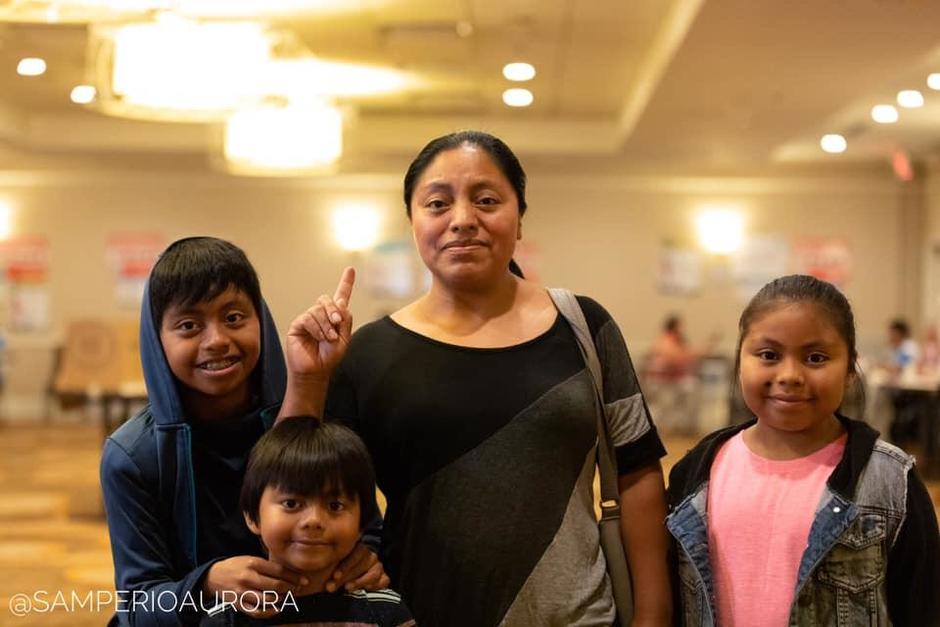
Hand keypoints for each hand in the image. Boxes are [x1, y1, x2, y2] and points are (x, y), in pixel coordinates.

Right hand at [204, 556, 306, 617]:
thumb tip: (288, 573)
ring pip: (268, 599)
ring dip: (282, 599)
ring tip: (288, 597)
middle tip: (298, 589)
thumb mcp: (250, 559)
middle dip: (291, 588)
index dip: (293, 576)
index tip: (304, 580)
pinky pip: (256, 611)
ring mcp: (243, 592)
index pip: (278, 571)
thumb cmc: (236, 566)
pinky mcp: (238, 604)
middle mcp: (248, 578)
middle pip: (275, 586)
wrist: (213, 576)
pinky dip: (268, 612)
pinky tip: (276, 609)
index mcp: (253, 563)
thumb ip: (267, 566)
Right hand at [285, 267, 355, 381]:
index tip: (351, 269)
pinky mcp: (298, 324)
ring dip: (326, 324)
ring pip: (318, 309)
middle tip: (338, 322)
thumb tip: (340, 302)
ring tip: (328, 338)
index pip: (341, 296)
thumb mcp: (344, 338)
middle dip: (334, 310)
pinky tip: (320, 337)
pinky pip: (308, 318)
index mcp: (335, 317)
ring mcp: (309, 319)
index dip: (346, 283)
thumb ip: (345, 320)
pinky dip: (317, 328)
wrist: (316, 371)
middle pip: (328, 300)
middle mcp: (321, 315)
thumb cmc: (329, 357)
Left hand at [325, 542, 389, 592]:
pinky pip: (384, 580)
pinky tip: (366, 589)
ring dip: (360, 581)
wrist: (347, 577)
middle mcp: (370, 555)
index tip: (335, 576)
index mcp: (358, 547)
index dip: (346, 565)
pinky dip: (376, 585)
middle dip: (347, 576)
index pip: (356, 552)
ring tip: (347, 588)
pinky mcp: (383, 577)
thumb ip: (329, 565)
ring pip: (374, 573)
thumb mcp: (331, 565)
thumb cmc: (336, 569)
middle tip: (333, 586)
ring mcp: (378, 566)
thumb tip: (323, 570)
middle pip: (363, 563)